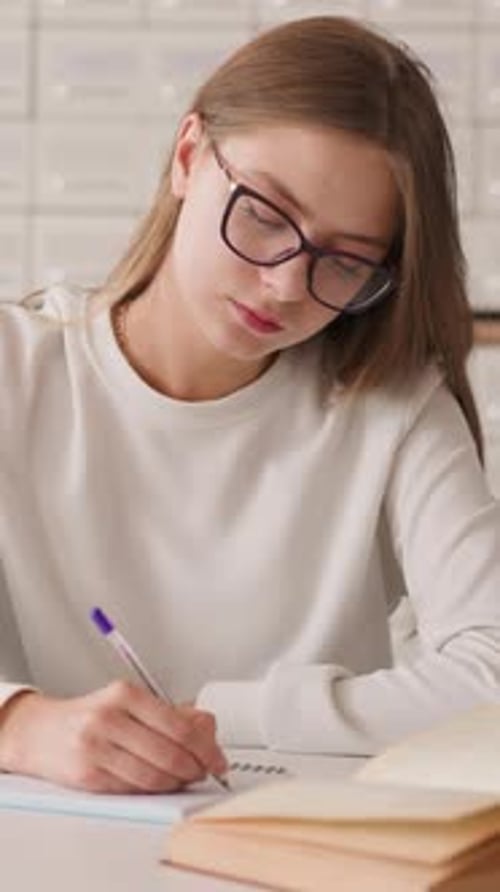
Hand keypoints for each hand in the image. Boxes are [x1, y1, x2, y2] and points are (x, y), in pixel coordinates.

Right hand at [0, 682, 227, 792]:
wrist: (41, 732)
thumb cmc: (92, 717)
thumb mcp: (130, 702)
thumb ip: (171, 713)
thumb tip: (209, 727)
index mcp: (125, 694)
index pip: (180, 726)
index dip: (206, 748)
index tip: (218, 759)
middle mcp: (109, 718)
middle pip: (170, 753)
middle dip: (195, 768)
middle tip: (204, 771)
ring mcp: (96, 748)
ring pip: (154, 776)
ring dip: (176, 783)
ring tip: (182, 778)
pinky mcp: (87, 775)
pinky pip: (133, 789)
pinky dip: (152, 790)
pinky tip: (157, 783)